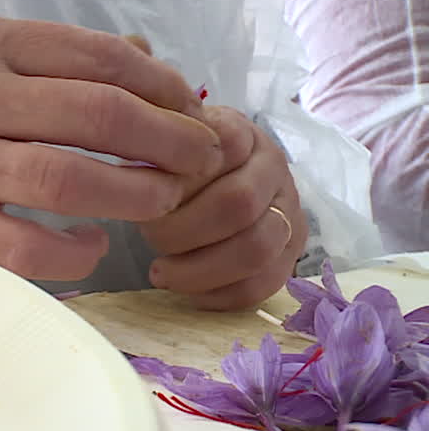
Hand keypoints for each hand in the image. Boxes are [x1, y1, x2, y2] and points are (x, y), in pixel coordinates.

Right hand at [0, 14, 221, 280]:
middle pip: (97, 111)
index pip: (91, 54)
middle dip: (167, 137)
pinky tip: (90, 247)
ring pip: (71, 176)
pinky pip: (27, 245)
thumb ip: (34, 59)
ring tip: (162, 200)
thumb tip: (142, 66)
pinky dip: (74, 250)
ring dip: (136, 191)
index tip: (187, 108)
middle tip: (201, 157)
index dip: (157, 84)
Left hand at [138, 106, 305, 309]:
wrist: (209, 186)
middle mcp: (274, 170)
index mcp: (242, 135)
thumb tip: (145, 142)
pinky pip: (260, 286)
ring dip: (199, 269)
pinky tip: (186, 290)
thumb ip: (159, 138)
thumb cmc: (176, 166)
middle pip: (237, 204)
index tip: (141, 193)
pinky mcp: (288, 256)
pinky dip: (217, 295)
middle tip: (149, 238)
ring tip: (160, 272)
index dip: (176, 180)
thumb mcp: (162, 141)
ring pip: (256, 250)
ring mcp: (288, 214)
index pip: (220, 151)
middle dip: (182, 230)